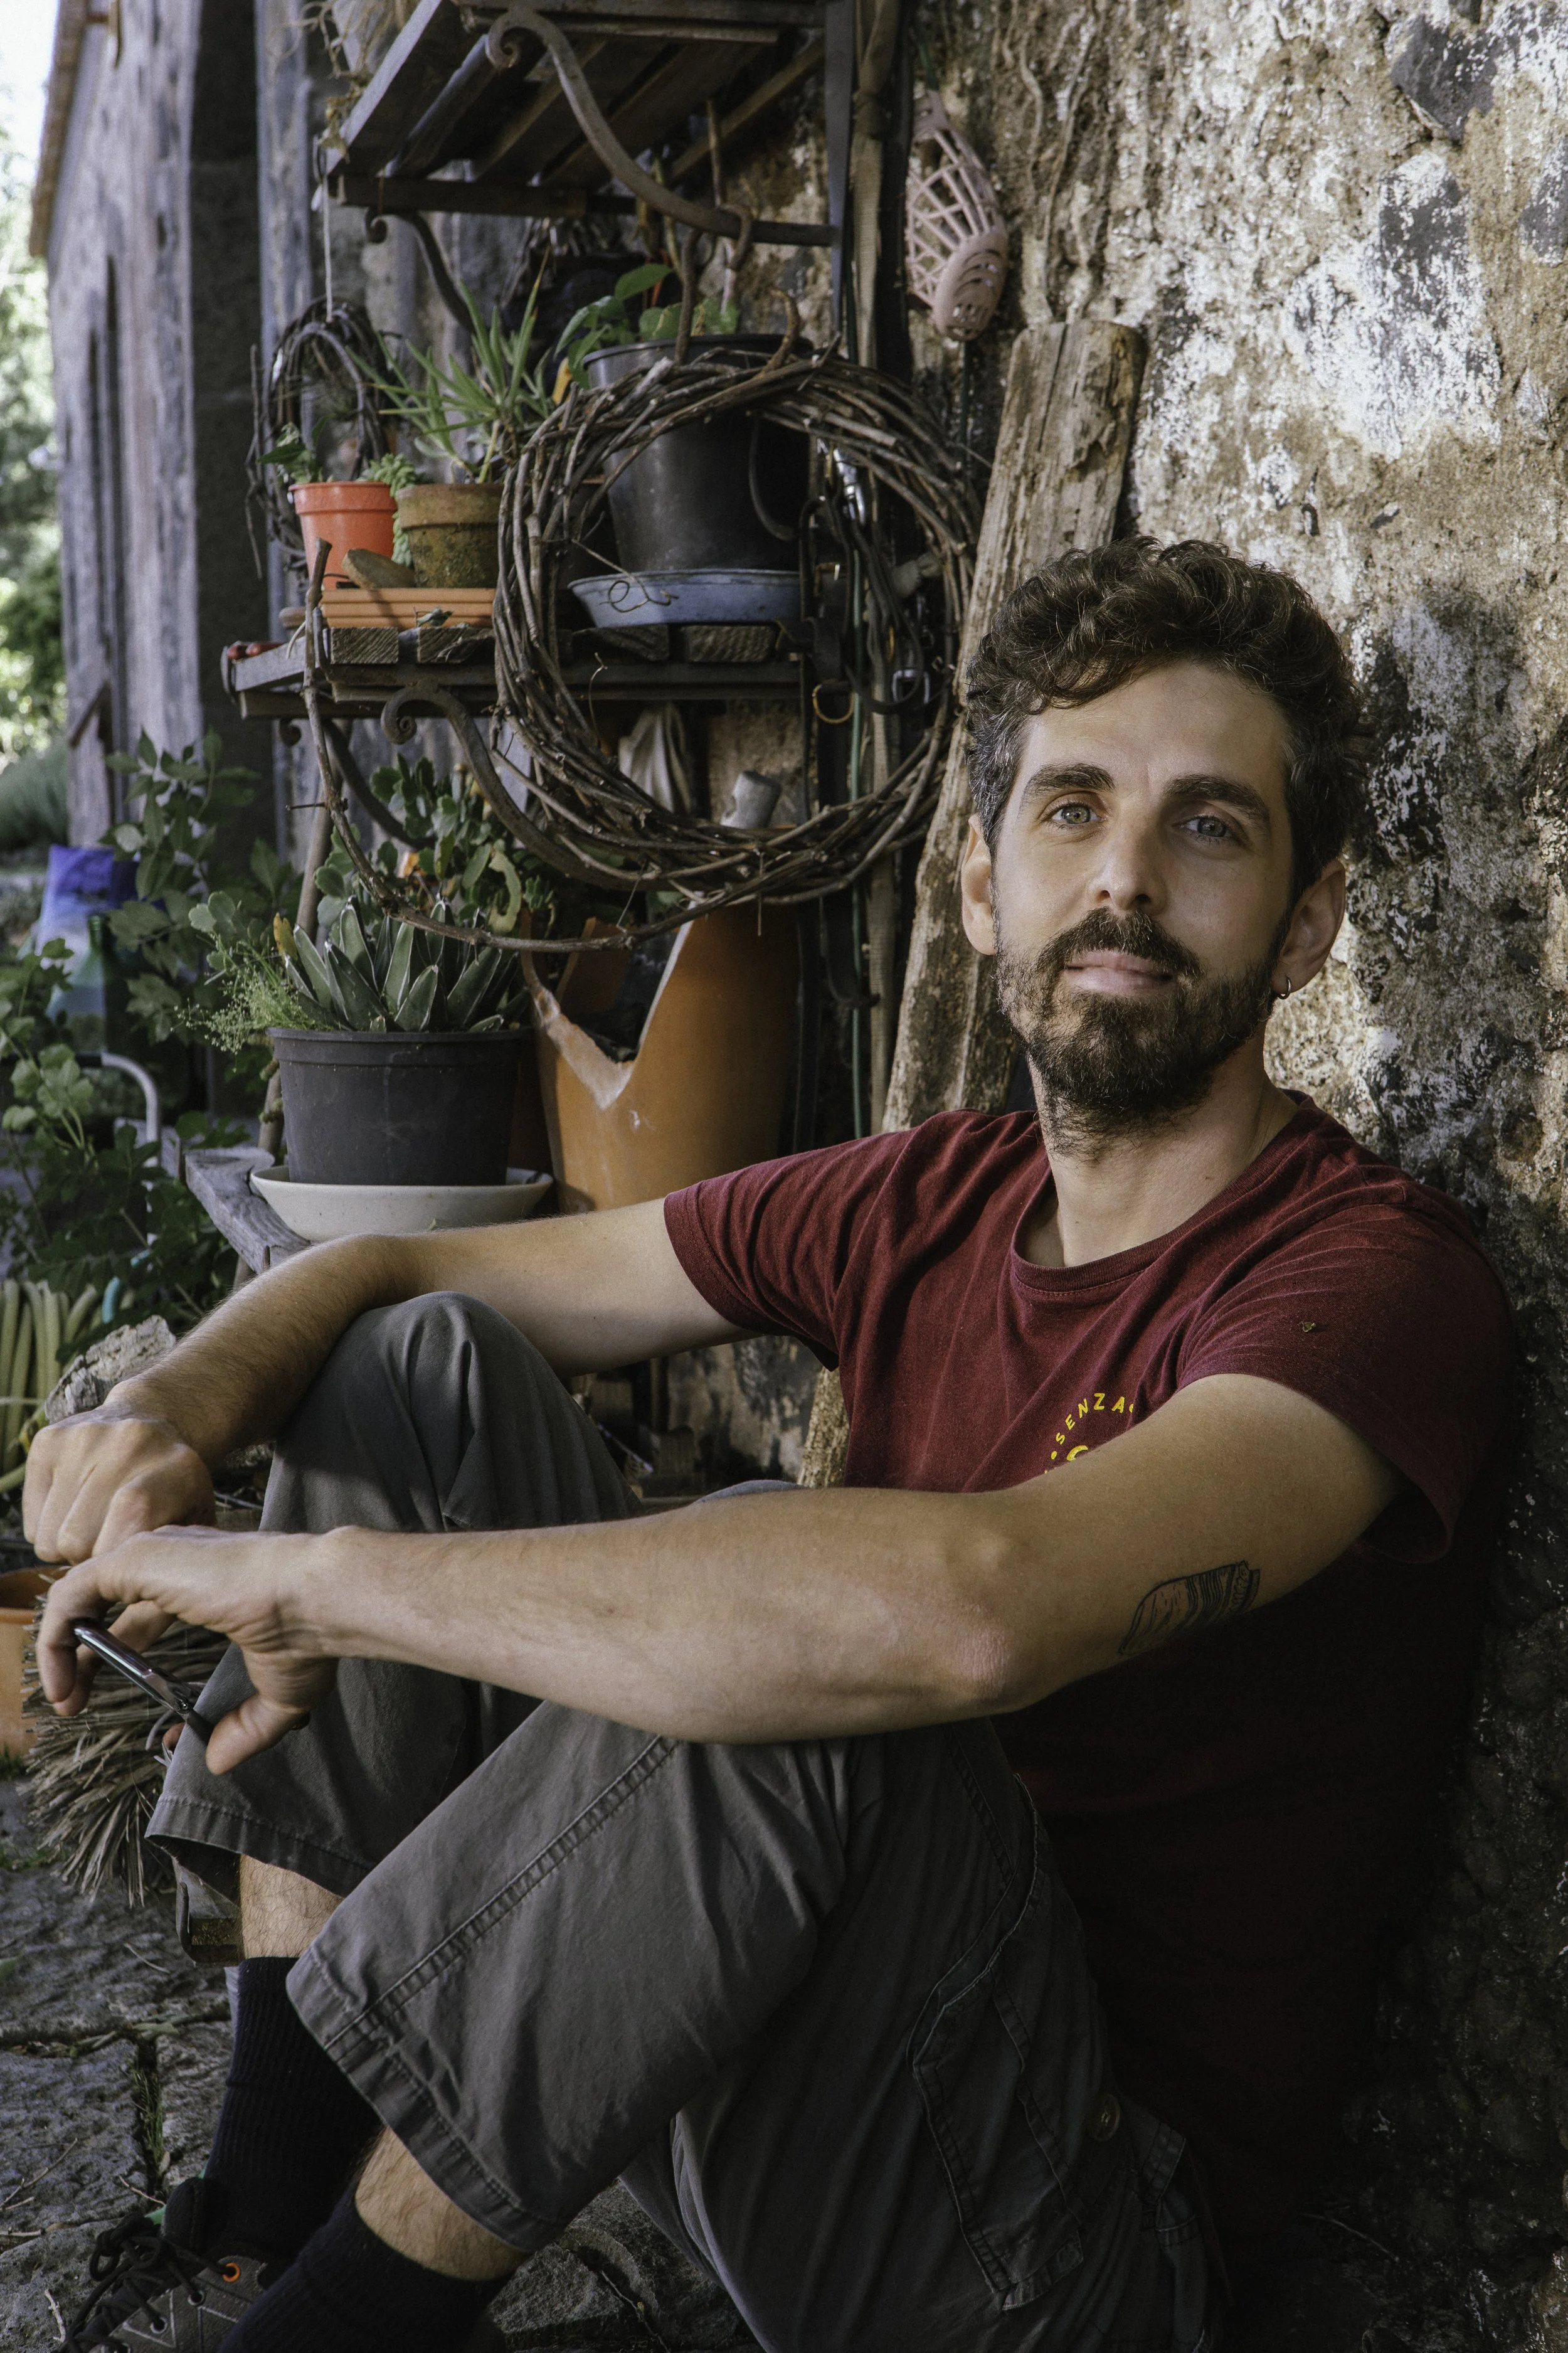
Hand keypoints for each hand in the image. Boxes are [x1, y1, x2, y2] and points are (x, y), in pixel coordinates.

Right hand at [25, 1409, 215, 1563]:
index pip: (123, 1535)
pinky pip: (30, 1517)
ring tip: (95, 1526)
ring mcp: (85, 1438)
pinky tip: (76, 1509)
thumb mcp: (192, 1531)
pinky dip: (48, 1525)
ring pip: (49, 1535)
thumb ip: (167, 1582)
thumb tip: (118, 1639)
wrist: (157, 1424)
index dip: (113, 1564)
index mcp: (175, 1471)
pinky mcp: (49, 1440)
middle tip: (108, 1544)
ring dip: (66, 1545)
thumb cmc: (174, 1491)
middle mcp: (129, 1445)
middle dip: (88, 1558)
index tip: (124, 1569)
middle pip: (76, 1542)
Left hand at [36, 1526, 336, 1774]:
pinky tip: (62, 1678)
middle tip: (74, 1701)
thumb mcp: (281, 1696)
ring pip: (82, 1595)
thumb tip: (221, 1760)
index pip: (147, 1611)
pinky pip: (71, 1594)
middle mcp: (179, 1559)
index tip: (121, 1705)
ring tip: (64, 1698)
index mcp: (210, 1579)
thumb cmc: (310, 1633)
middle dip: (84, 1655)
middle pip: (108, 1603)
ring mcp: (157, 1554)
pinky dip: (56, 1636)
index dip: (126, 1658)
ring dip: (62, 1649)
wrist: (317, 1598)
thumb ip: (247, 1728)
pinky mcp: (137, 1558)